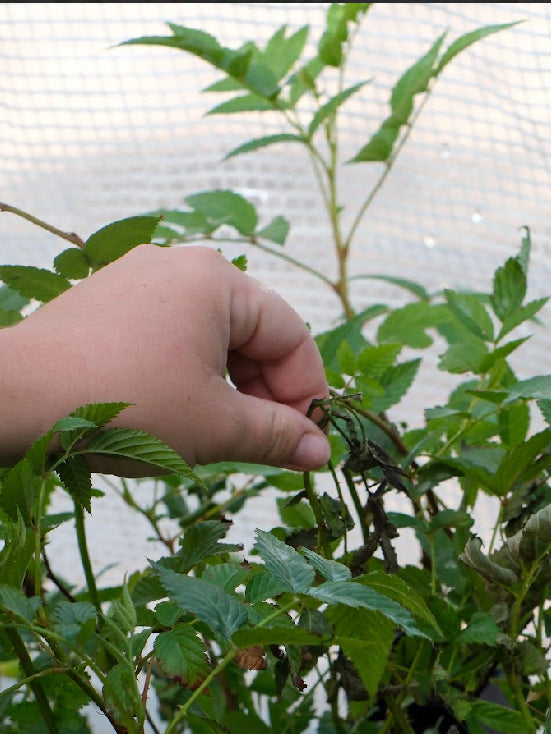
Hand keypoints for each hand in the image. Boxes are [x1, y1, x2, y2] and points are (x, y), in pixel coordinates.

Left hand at [0, 245, 329, 471]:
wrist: (19, 397)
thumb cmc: (126, 404)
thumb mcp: (217, 427)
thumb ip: (278, 436)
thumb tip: (321, 450)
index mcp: (217, 280)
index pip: (291, 335)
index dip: (307, 394)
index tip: (305, 443)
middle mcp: (178, 267)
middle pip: (252, 333)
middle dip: (266, 394)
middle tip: (267, 447)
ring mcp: (136, 281)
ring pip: (209, 339)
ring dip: (228, 391)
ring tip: (218, 438)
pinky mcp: (105, 306)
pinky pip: (169, 339)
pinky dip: (187, 378)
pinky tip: (175, 418)